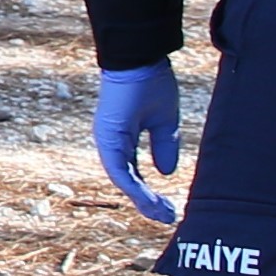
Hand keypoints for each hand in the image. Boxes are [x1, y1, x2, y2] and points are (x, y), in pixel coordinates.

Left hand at [92, 63, 183, 223]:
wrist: (141, 57)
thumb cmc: (151, 82)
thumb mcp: (164, 122)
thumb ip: (164, 146)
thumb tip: (166, 172)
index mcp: (122, 139)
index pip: (133, 173)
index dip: (148, 192)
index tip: (167, 208)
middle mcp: (112, 142)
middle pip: (126, 180)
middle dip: (146, 201)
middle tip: (167, 217)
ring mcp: (107, 139)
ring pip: (122, 178)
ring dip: (141, 198)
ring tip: (162, 213)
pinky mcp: (108, 135)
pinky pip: (119, 167)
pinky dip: (133, 185)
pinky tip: (148, 198)